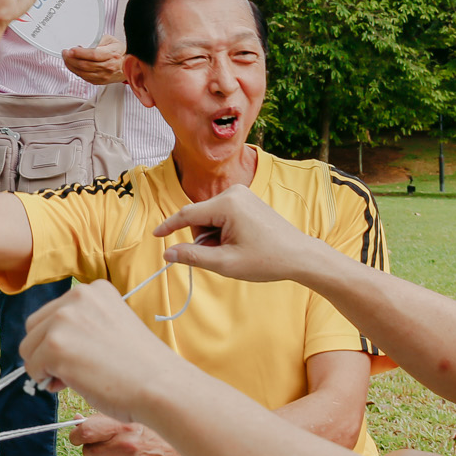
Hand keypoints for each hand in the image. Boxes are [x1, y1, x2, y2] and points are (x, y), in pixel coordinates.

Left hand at [18, 279, 183, 419]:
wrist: (160, 386)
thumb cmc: (141, 366)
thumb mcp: (111, 327)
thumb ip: (81, 327)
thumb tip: (44, 349)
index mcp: (94, 289)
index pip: (55, 312)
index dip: (62, 338)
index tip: (83, 354)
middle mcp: (76, 296)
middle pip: (35, 326)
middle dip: (47, 351)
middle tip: (74, 370)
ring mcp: (64, 319)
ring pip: (29, 347)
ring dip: (44, 366)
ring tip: (75, 378)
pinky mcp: (55, 346)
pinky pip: (32, 368)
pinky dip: (45, 380)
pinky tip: (72, 383)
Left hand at [61, 35, 127, 86]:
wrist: (127, 65)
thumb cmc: (118, 51)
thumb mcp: (111, 40)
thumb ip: (99, 39)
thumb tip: (86, 43)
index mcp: (112, 54)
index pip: (94, 54)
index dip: (80, 53)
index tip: (72, 49)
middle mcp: (108, 66)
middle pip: (85, 65)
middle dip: (71, 59)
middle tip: (65, 53)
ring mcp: (103, 76)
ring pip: (83, 73)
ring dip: (71, 66)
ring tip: (66, 59)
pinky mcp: (99, 81)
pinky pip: (84, 78)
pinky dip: (76, 72)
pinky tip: (72, 66)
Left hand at [70, 414, 194, 455]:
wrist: (176, 454)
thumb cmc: (149, 434)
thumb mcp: (127, 420)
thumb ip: (101, 421)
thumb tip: (76, 423)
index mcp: (122, 427)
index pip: (86, 432)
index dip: (77, 436)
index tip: (78, 437)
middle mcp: (125, 447)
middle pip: (88, 452)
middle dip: (93, 450)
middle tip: (107, 448)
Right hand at [153, 186, 324, 283]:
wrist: (300, 256)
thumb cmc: (267, 260)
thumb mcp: (225, 263)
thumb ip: (193, 256)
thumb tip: (168, 253)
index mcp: (227, 204)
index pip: (187, 214)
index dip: (169, 227)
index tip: (155, 236)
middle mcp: (233, 192)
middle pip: (199, 217)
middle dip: (203, 239)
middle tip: (222, 257)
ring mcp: (242, 194)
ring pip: (210, 217)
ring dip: (214, 237)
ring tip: (234, 251)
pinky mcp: (248, 200)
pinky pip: (223, 215)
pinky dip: (224, 231)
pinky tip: (240, 243)